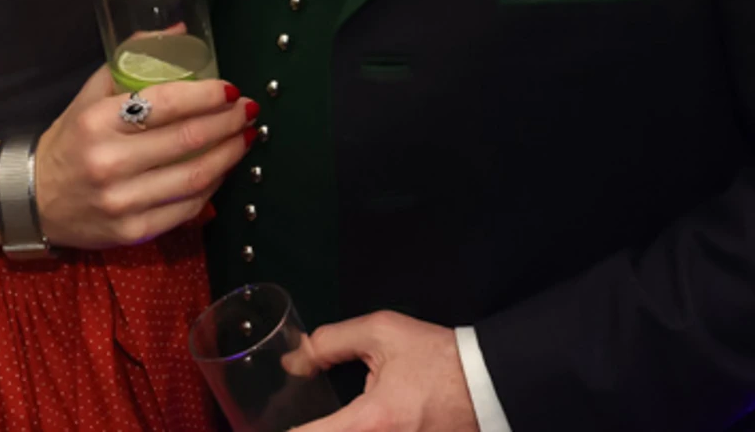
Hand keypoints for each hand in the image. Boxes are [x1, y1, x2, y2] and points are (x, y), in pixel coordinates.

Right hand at [33, 65, 251, 249]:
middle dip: (228, 123)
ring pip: (194, 177)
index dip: (207, 96)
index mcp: (98, 121)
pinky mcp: (133, 232)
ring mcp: (122, 201)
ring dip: (230, 155)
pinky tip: (223, 170)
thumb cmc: (69, 141)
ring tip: (246, 138)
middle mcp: (110, 162)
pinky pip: (187, 208)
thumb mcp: (90, 95)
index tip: (231, 90)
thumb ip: (131, 61)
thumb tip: (178, 30)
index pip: (166, 103)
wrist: (33, 200)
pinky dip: (212, 187)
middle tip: (248, 111)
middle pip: (188, 140)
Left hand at [293, 313, 478, 431]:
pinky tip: (348, 423)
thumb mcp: (382, 333)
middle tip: (295, 420)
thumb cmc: (439, 359)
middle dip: (308, 431)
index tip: (265, 423)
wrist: (488, 383)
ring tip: (320, 420)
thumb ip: (330, 343)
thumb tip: (294, 362)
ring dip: (333, 431)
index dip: (281, 431)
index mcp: (372, 422)